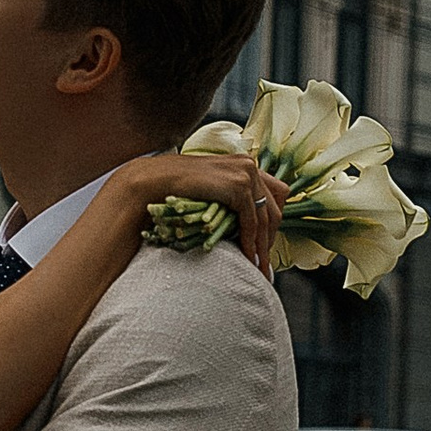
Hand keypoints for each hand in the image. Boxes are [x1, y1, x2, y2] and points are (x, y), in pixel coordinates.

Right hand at [117, 145, 284, 270]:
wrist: (155, 181)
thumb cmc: (176, 189)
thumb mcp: (212, 193)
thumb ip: (229, 200)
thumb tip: (242, 226)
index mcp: (244, 164)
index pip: (275, 193)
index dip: (272, 220)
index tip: (265, 244)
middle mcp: (249, 164)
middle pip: (276, 206)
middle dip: (271, 236)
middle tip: (264, 261)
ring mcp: (246, 173)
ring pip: (267, 216)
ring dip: (263, 245)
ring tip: (258, 266)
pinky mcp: (238, 185)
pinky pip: (252, 220)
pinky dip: (251, 241)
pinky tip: (246, 256)